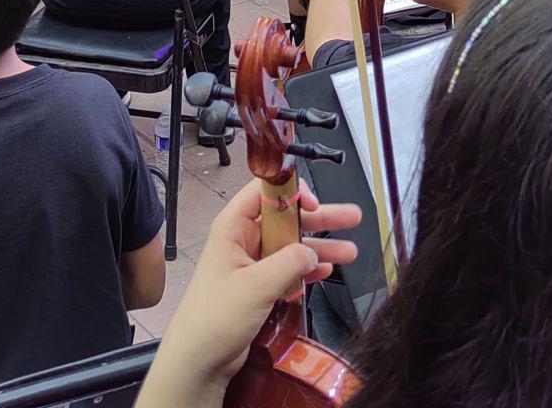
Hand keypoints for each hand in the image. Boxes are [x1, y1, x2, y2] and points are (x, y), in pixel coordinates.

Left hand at [153, 179, 359, 391]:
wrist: (198, 361)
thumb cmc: (216, 317)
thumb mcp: (255, 285)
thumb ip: (288, 264)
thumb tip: (312, 254)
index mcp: (233, 228)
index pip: (263, 192)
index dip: (290, 191)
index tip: (315, 203)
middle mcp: (243, 240)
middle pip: (286, 219)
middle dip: (319, 219)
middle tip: (352, 217)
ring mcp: (252, 265)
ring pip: (291, 246)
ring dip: (320, 248)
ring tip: (351, 251)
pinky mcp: (258, 288)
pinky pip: (288, 271)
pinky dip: (307, 270)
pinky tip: (327, 271)